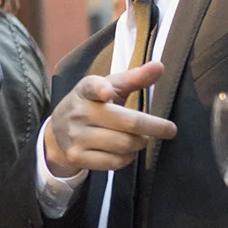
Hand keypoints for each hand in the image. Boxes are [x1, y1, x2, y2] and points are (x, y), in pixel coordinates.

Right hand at [43, 62, 174, 175]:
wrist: (58, 131)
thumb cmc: (94, 105)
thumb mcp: (109, 88)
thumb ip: (134, 78)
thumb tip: (159, 66)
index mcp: (85, 90)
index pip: (91, 87)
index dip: (100, 89)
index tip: (107, 91)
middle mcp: (78, 112)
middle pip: (126, 122)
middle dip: (154, 127)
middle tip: (169, 130)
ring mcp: (75, 136)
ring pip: (124, 144)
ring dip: (141, 143)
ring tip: (142, 138)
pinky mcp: (77, 156)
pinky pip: (115, 161)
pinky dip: (129, 157)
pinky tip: (128, 150)